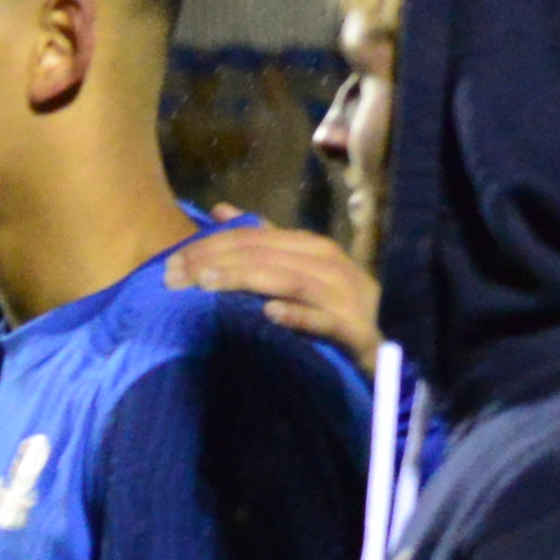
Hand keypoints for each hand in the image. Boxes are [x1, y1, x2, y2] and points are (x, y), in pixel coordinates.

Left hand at [166, 220, 382, 369]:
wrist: (389, 349)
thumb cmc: (335, 309)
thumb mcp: (296, 271)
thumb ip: (262, 242)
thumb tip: (220, 210)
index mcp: (314, 249)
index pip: (257, 238)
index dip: (212, 244)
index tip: (171, 261)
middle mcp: (331, 266)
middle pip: (269, 255)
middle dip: (218, 261)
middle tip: (173, 275)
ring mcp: (347, 298)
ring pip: (293, 281)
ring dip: (249, 280)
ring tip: (207, 284)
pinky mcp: (356, 331)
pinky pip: (325, 321)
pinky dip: (298, 315)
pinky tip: (269, 313)